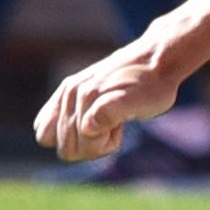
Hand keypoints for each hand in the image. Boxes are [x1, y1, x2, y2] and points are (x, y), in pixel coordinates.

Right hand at [35, 36, 180, 161]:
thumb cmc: (152, 86)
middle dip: (91, 145)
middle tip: (114, 124)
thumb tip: (87, 126)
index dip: (97, 145)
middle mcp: (69, 94)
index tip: (117, 126)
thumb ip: (111, 112)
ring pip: (64, 143)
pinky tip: (101, 121)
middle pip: (66, 149)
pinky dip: (79, 132)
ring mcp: (67, 94)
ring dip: (88, 139)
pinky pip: (53, 128)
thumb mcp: (138, 101)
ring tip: (110, 121)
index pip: (73, 147)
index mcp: (81, 96)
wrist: (156, 61)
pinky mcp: (70, 96)